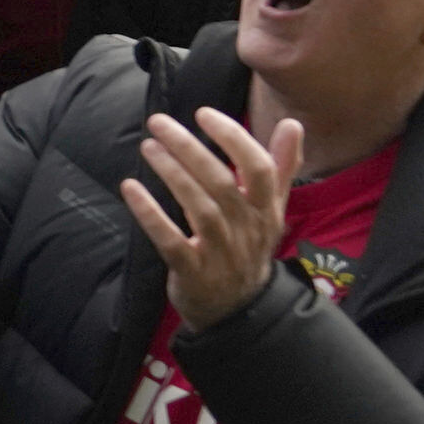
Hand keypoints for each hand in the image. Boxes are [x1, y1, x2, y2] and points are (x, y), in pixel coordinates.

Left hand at [120, 107, 303, 327]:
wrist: (240, 310)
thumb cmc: (250, 247)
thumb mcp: (271, 210)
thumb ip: (280, 167)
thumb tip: (293, 124)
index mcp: (266, 211)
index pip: (260, 169)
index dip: (234, 138)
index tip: (204, 113)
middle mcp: (247, 230)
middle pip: (222, 184)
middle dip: (190, 149)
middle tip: (159, 122)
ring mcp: (221, 253)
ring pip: (199, 209)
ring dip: (171, 174)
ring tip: (148, 147)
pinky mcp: (192, 273)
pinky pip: (171, 241)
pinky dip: (150, 214)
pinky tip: (130, 188)